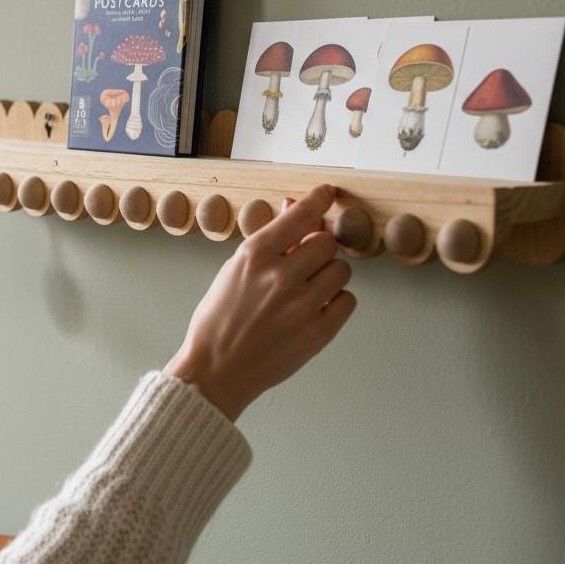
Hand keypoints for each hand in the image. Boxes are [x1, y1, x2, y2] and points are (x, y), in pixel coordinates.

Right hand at [164, 184, 355, 420]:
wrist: (216, 369)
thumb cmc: (219, 320)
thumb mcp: (234, 270)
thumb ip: (269, 240)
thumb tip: (293, 208)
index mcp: (254, 255)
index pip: (300, 215)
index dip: (318, 200)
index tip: (327, 194)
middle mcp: (280, 276)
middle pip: (326, 242)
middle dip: (319, 248)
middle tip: (305, 263)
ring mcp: (302, 305)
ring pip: (341, 270)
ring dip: (329, 275)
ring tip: (308, 289)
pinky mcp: (318, 332)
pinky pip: (347, 300)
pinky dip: (336, 301)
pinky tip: (315, 307)